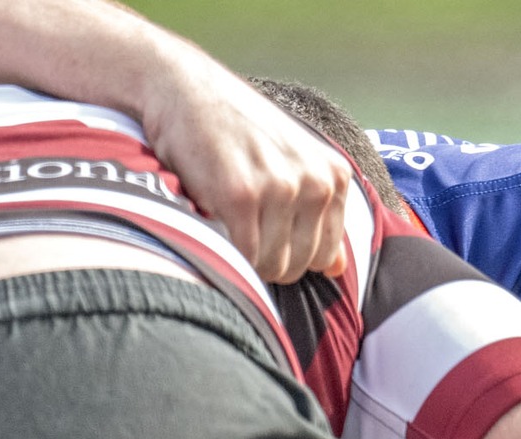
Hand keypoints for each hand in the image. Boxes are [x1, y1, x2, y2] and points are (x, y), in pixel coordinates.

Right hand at [133, 48, 349, 283]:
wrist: (183, 87)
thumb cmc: (236, 129)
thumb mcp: (292, 163)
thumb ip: (319, 215)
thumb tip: (337, 269)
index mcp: (334, 176)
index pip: (326, 256)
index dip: (291, 255)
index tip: (265, 230)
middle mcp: (315, 182)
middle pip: (299, 265)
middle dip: (269, 258)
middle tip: (241, 225)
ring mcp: (280, 188)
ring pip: (272, 265)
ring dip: (245, 256)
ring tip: (227, 217)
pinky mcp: (241, 195)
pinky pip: (244, 255)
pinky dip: (227, 250)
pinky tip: (213, 218)